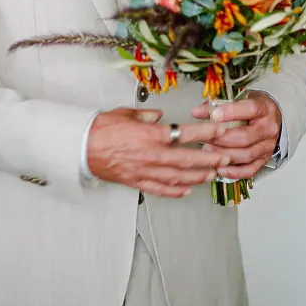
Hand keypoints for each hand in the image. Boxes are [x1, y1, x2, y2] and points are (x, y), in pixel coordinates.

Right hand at [87, 107, 230, 197]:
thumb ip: (146, 116)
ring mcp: (145, 171)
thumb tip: (159, 116)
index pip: (185, 134)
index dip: (205, 133)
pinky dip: (176, 191)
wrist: (79, 148)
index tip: (219, 131)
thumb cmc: (100, 130)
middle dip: (210, 159)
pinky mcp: (137, 182)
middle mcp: (152, 155)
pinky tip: (187, 190)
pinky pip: (160, 189)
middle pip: (187, 160)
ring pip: (178, 177)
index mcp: (151, 135)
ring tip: (213, 174)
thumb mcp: (126, 114)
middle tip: (225, 158)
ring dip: (198, 177)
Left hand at [191, 93, 281, 178]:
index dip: (231, 112)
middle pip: (245, 137)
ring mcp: (267, 146)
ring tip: (208, 151)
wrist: (273, 119)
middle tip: (205, 138)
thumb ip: (218, 104)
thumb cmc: (254, 109)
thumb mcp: (240, 100)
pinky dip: (233, 172)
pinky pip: (249, 170)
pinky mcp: (264, 160)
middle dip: (222, 139)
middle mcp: (268, 129)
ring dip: (224, 155)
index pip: (251, 109)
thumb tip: (196, 112)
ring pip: (246, 155)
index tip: (214, 115)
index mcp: (264, 109)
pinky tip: (219, 168)